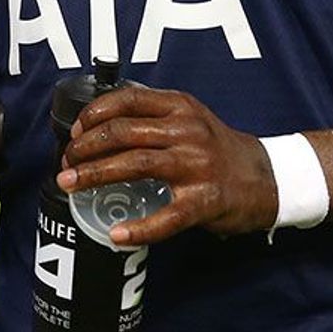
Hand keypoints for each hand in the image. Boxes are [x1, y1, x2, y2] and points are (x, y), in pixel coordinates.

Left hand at [56, 86, 276, 245]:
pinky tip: (117, 233)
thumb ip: (153, 117)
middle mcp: (187, 130)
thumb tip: (98, 129)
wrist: (266, 177)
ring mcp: (196, 165)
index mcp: (179, 106)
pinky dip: (138, 228)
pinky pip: (166, 217)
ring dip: (95, 175)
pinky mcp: (205, 201)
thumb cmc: (218, 148)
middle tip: (66, 163)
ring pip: (135, 165)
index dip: (94, 113)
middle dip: (86, 148)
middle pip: (123, 132)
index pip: (127, 98)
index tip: (75, 132)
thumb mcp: (190, 117)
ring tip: (70, 184)